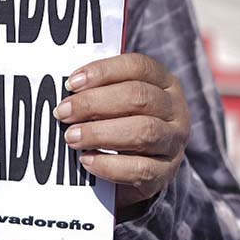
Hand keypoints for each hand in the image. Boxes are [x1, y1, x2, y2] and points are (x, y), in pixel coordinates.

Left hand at [55, 53, 190, 208]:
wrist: (141, 170)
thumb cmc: (123, 122)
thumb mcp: (117, 100)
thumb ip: (98, 90)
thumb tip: (66, 89)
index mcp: (164, 81)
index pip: (137, 66)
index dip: (103, 72)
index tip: (71, 83)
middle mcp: (175, 109)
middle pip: (138, 97)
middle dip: (94, 103)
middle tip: (63, 113)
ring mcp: (174, 141)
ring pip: (142, 131)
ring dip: (99, 133)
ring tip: (71, 137)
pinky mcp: (167, 173)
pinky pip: (140, 169)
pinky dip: (109, 165)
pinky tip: (86, 161)